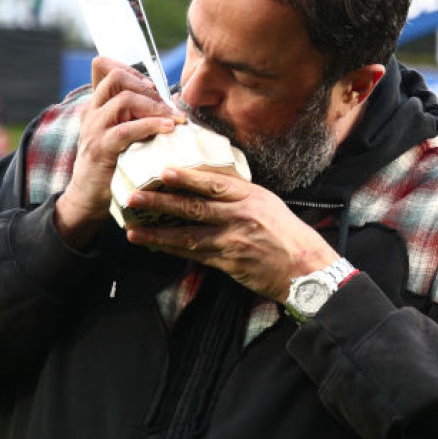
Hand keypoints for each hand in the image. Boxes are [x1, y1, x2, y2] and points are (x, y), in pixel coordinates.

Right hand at [54, 57, 185, 247]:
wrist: (87, 200)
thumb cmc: (112, 168)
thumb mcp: (123, 136)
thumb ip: (138, 117)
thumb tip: (173, 99)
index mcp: (98, 106)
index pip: (105, 67)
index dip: (132, 69)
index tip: (154, 86)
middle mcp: (93, 112)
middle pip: (117, 77)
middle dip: (148, 87)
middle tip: (168, 106)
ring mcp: (94, 130)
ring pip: (123, 99)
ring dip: (154, 106)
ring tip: (174, 119)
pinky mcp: (100, 150)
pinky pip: (125, 129)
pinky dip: (150, 125)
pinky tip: (168, 129)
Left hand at [123, 167, 338, 302]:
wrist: (305, 267)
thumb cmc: (287, 234)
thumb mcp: (267, 203)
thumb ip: (238, 195)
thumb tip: (206, 184)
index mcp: (250, 196)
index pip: (214, 183)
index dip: (187, 177)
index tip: (163, 171)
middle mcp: (240, 216)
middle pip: (194, 207)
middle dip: (161, 202)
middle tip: (135, 196)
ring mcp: (233, 240)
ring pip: (188, 234)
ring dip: (157, 232)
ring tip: (132, 229)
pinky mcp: (229, 263)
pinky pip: (195, 255)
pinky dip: (172, 250)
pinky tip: (154, 246)